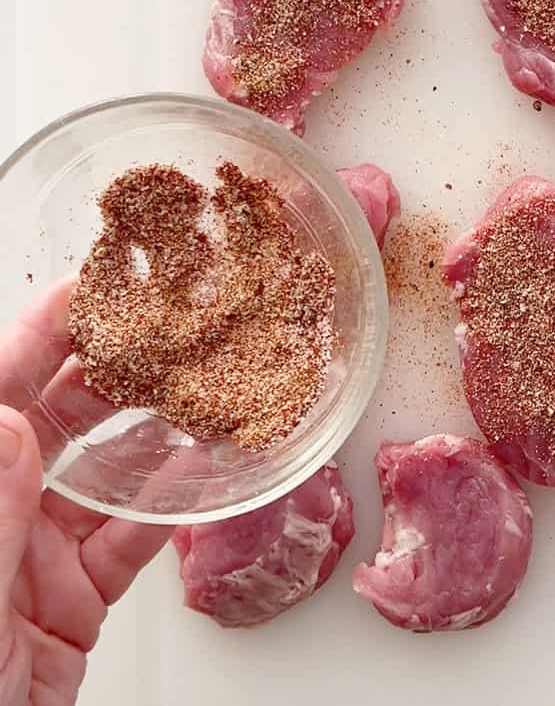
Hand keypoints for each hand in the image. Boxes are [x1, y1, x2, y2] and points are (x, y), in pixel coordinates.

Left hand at [0, 282, 171, 705]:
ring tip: (203, 387)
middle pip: (57, 418)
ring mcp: (37, 553)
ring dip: (157, 430)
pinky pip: (130, 538)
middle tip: (171, 327)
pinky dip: (172, 505)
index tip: (93, 285)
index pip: (0, 392)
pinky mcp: (75, 598)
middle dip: (115, 367)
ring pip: (106, 472)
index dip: (41, 332)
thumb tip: (8, 421)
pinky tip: (205, 472)